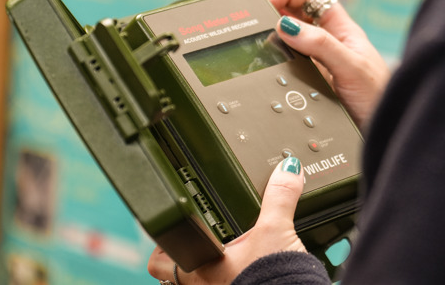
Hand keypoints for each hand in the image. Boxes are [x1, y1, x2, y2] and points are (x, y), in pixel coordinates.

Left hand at [147, 157, 306, 283]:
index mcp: (200, 268)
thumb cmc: (276, 277)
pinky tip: (244, 270)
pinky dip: (229, 279)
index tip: (169, 229)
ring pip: (196, 284)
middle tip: (195, 239)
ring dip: (205, 269)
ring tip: (221, 253)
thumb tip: (286, 170)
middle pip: (173, 275)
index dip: (161, 244)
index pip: (159, 262)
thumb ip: (279, 197)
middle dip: (182, 256)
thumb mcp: (276, 230)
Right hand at [247, 0, 389, 127]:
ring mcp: (317, 63)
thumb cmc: (378, 99)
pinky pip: (286, 60)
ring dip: (271, 21)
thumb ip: (321, 45)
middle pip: (298, 9)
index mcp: (341, 31)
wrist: (380, 133)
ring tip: (251, 12)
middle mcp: (327, 44)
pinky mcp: (308, 84)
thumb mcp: (351, 67)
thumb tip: (285, 25)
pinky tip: (259, 52)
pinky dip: (271, 52)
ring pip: (290, 34)